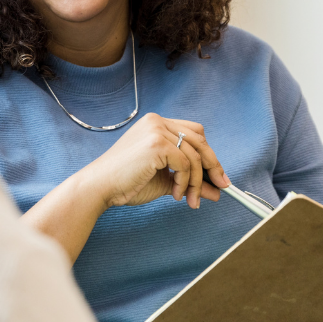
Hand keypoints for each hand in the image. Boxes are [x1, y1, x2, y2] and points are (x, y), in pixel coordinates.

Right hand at [84, 112, 228, 209]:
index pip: (193, 133)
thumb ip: (190, 182)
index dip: (208, 153)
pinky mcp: (156, 143)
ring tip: (189, 200)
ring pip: (194, 155)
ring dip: (197, 182)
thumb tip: (216, 192)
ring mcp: (156, 130)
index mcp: (156, 124)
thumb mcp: (165, 181)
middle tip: (221, 187)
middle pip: (199, 140)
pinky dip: (186, 182)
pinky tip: (176, 194)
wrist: (100, 188)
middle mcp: (157, 122)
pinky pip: (185, 164)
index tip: (216, 176)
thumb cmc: (126, 183)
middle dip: (213, 165)